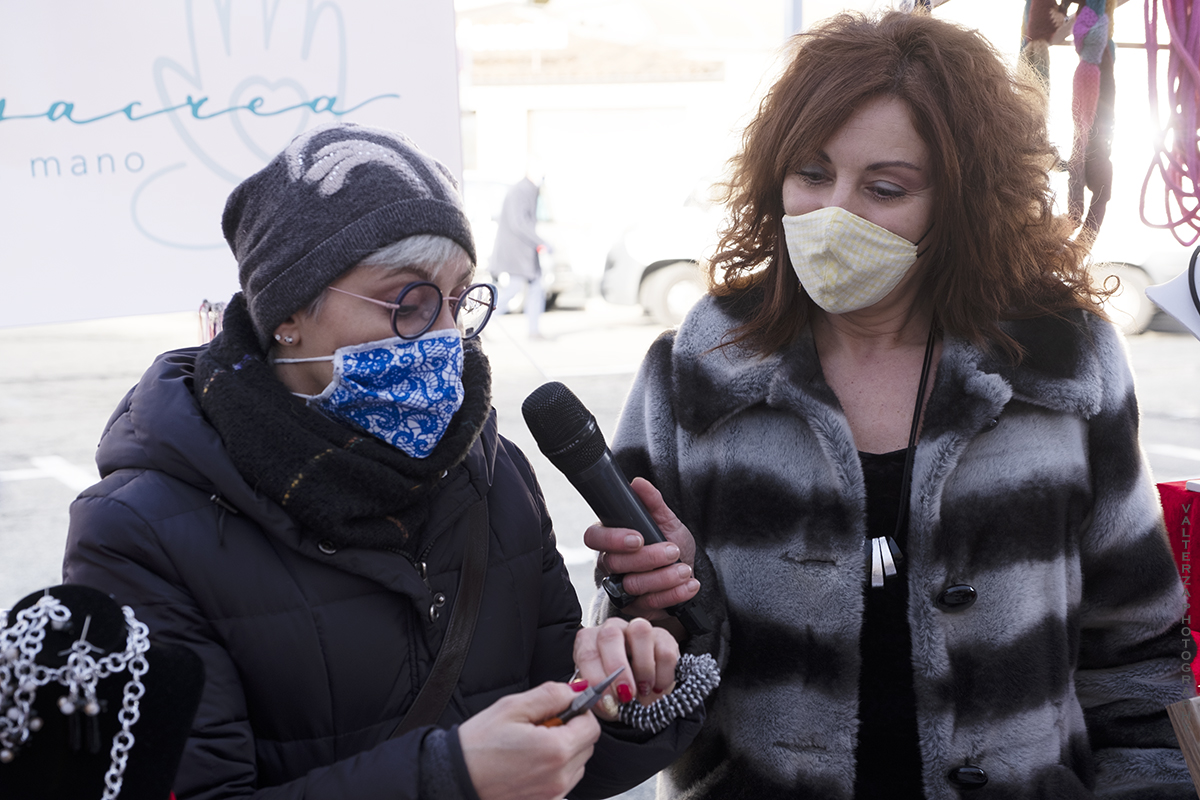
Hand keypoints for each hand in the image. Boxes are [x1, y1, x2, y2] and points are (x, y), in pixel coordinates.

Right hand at [459, 682, 599, 799]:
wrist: (455, 778)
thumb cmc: (478, 745)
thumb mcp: (513, 707)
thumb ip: (551, 695)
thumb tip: (577, 689)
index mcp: (556, 750)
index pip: (592, 725)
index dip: (579, 711)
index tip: (561, 708)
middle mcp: (560, 776)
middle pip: (587, 745)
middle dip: (571, 730)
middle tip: (541, 725)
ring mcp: (553, 793)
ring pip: (577, 764)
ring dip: (564, 750)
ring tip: (532, 744)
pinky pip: (563, 781)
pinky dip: (554, 769)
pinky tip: (529, 762)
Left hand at [573, 617, 678, 719]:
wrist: (640, 694)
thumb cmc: (615, 692)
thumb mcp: (602, 698)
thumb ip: (599, 698)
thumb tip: (606, 702)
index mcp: (589, 642)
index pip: (587, 653)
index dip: (596, 678)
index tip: (606, 701)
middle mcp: (612, 629)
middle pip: (610, 635)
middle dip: (617, 667)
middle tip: (625, 694)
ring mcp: (638, 629)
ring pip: (640, 632)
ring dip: (643, 667)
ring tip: (643, 690)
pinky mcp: (663, 637)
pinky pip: (665, 651)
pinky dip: (663, 675)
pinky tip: (657, 687)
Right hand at [583, 478, 699, 620]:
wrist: (686, 572)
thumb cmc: (670, 542)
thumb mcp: (666, 520)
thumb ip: (653, 502)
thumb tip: (638, 483)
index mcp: (611, 538)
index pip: (594, 537)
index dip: (613, 539)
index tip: (639, 538)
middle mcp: (611, 564)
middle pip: (615, 563)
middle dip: (648, 558)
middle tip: (673, 551)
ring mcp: (621, 587)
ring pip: (633, 585)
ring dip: (664, 578)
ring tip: (685, 569)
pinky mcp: (635, 607)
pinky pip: (650, 604)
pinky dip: (674, 594)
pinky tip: (690, 584)